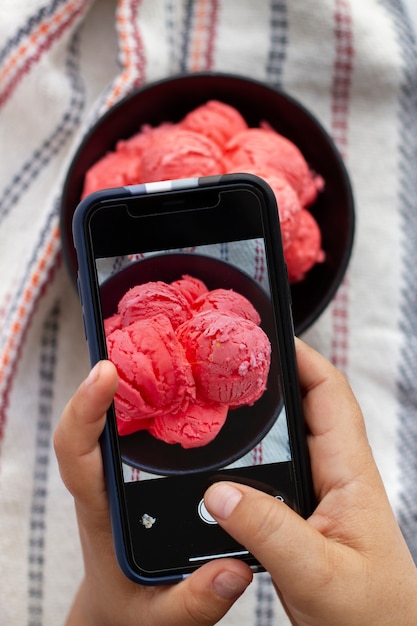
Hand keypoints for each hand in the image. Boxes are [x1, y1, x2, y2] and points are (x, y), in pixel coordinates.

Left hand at [54, 360, 251, 625]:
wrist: (124, 609)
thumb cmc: (133, 609)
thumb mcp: (163, 617)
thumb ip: (195, 600)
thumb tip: (234, 568)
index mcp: (101, 508)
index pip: (76, 451)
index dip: (84, 408)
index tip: (105, 372)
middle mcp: (109, 479)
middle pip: (98, 415)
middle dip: (114, 370)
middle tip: (143, 331)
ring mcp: (126, 472)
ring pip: (123, 414)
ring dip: (138, 375)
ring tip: (169, 338)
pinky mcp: (145, 469)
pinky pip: (145, 426)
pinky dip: (159, 396)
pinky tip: (188, 379)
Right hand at [205, 338, 416, 624]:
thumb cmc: (371, 616)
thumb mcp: (317, 574)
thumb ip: (269, 532)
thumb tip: (220, 492)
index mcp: (350, 474)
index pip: (331, 395)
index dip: (303, 359)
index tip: (266, 337)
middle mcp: (337, 475)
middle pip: (308, 406)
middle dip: (274, 379)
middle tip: (230, 363)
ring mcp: (322, 494)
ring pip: (291, 438)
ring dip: (262, 417)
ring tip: (222, 400)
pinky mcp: (306, 515)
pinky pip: (278, 470)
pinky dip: (254, 456)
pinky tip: (227, 463)